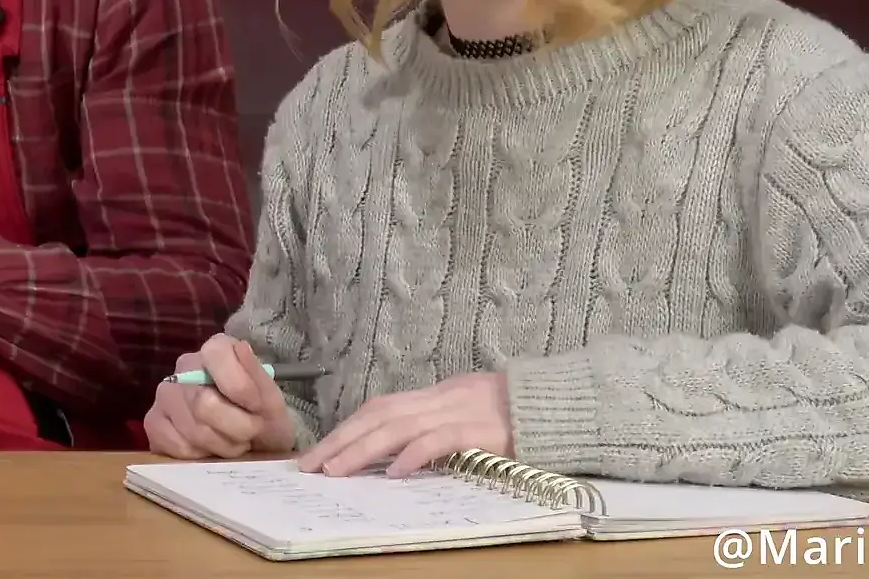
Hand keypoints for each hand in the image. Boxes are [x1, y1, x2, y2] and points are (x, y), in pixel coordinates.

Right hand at [143, 334, 296, 459]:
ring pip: (192, 429)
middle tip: (250, 432)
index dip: (241, 387)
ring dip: (222, 445)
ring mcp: (164, 395)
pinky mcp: (153, 424)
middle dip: (236, 427)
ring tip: (233, 442)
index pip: (217, 357)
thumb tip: (240, 347)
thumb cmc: (263, 419)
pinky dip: (201, 456)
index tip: (257, 408)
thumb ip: (258, 376)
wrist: (255, 450)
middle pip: (204, 403)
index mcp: (215, 350)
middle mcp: (184, 367)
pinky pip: (177, 446)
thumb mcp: (272, 402)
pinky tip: (210, 450)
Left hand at [297, 373, 512, 477]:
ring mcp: (459, 412)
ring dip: (363, 449)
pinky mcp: (481, 430)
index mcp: (433, 395)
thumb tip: (395, 450)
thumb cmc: (513, 413)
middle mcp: (439, 399)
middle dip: (341, 441)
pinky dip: (414, 455)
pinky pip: (441, 440)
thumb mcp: (465, 412)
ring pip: (399, 426)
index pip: (379, 408)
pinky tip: (393, 472)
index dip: (346, 429)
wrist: (557, 402)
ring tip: (336, 471)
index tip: (318, 452)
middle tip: (311, 466)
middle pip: (378, 415)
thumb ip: (433, 426)